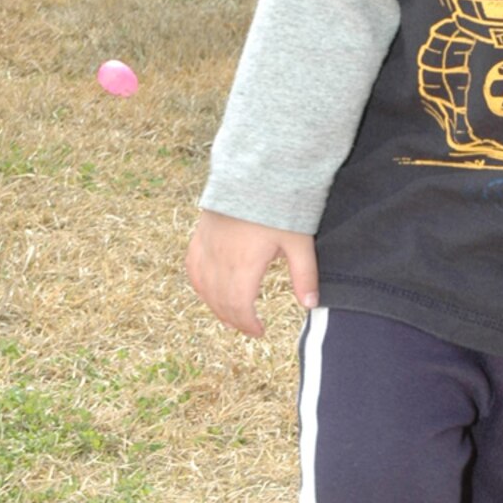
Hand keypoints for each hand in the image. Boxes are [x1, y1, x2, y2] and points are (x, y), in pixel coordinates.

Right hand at [185, 209, 318, 338]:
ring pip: (204, 287)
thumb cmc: (279, 206)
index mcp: (243, 265)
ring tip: (230, 317)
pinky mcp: (200, 235)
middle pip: (221, 301)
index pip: (240, 307)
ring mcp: (206, 247)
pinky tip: (207, 290)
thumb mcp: (299, 242)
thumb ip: (304, 275)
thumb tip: (310, 306)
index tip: (260, 331)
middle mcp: (220, 260)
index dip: (248, 324)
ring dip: (215, 306)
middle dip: (234, 319)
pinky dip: (199, 284)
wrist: (254, 171)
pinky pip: (193, 267)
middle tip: (249, 328)